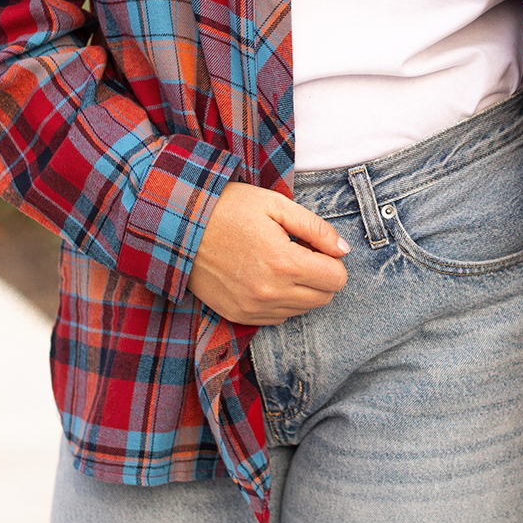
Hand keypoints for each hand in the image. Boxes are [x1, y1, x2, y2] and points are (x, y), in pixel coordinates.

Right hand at [187, 181, 349, 324]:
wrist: (179, 225)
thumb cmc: (229, 208)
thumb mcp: (277, 204)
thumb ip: (316, 228)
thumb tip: (343, 250)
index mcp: (284, 262)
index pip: (336, 279)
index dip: (332, 260)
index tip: (315, 246)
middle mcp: (270, 292)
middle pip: (323, 298)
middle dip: (320, 276)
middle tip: (299, 252)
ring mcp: (252, 308)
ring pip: (302, 310)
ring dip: (301, 290)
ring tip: (278, 262)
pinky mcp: (237, 315)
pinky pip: (277, 318)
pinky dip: (280, 301)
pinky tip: (264, 277)